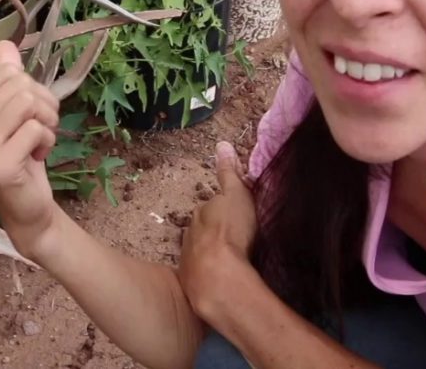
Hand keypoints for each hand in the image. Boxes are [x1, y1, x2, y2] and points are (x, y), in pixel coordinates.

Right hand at [0, 40, 60, 258]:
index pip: (8, 72)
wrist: (24, 206)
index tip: (27, 116)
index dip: (31, 89)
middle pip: (21, 85)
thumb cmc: (21, 155)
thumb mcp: (15, 113)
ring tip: (37, 142)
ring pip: (29, 103)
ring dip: (47, 122)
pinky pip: (36, 128)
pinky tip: (35, 157)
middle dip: (43, 105)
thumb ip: (8, 78)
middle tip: (37, 130)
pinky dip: (47, 140)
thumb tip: (5, 45)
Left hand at [178, 141, 259, 322]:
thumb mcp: (237, 196)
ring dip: (210, 253)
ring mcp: (188, 258)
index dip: (223, 209)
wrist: (217, 277)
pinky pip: (200, 272)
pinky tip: (221, 278)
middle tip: (234, 239)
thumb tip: (222, 144)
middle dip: (215, 232)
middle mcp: (190, 232)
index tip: (235, 216)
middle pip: (203, 228)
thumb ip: (229, 173)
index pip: (211, 205)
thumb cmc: (231, 232)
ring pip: (200, 250)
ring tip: (229, 260)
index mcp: (201, 211)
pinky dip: (209, 272)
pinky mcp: (190, 281)